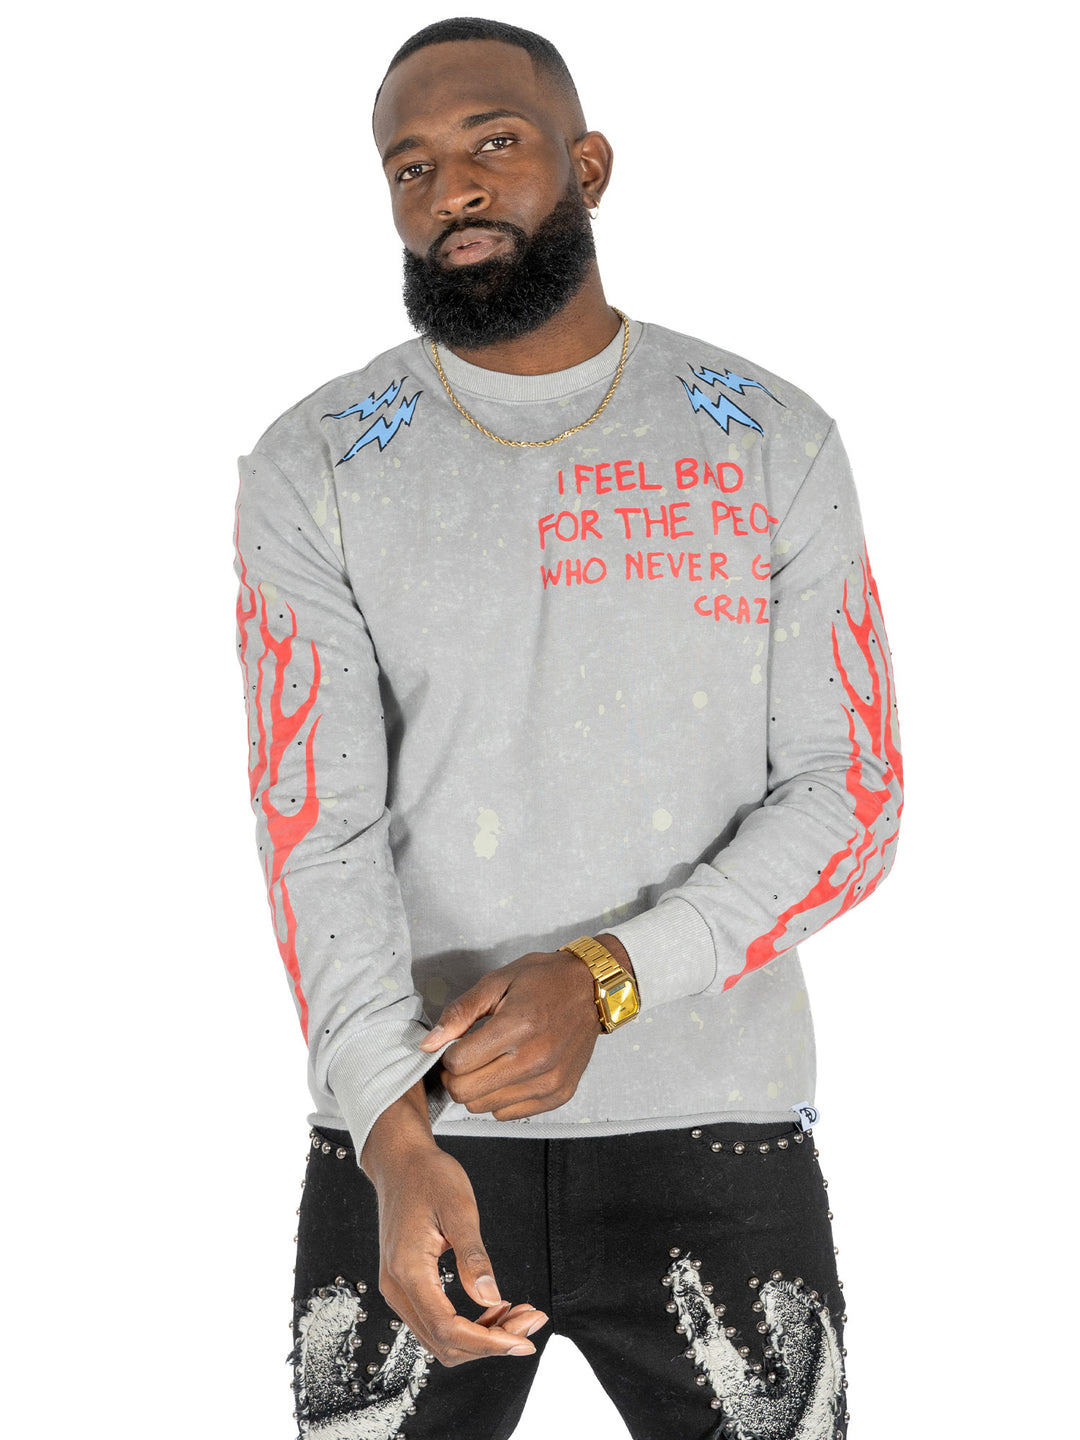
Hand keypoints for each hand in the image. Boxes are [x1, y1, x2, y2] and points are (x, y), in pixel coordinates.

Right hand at [371, 1141, 547, 1366]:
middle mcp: (397, 1287)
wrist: (400, 1162)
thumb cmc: (427, 1176)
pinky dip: (468, 1322)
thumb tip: (491, 1297)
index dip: (488, 1343)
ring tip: (519, 1314)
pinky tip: (495, 1307)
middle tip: (530, 1322)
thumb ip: (473, 1256)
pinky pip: (436, 1320)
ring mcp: (398, 1288)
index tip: (522, 1341)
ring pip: (440, 1336)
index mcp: (408, 1270)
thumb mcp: (459, 1208)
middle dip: (491, 1341)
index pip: (447, 1329)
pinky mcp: (406, 1285)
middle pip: (444, 1341)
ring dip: (482, 1335)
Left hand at [418, 948, 604, 1120]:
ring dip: (478, 1088)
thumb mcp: (497, 982)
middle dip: (456, 1075)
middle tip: (467, 1056)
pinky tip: (510, 1072)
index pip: (457, 1063)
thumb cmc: (545, 980)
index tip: (458, 1042)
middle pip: (466, 1092)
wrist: (592, 989)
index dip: (448, 1053)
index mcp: (517, 1025)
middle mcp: (535, 1059)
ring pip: (483, 1107)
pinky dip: (500, 1097)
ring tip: (491, 1062)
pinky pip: (508, 1113)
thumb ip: (460, 1013)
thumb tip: (428, 1044)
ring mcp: (549, 1081)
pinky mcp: (559, 1095)